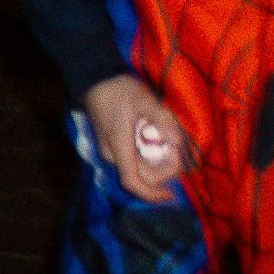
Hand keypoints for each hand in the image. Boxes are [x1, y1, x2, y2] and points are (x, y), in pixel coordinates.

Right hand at [83, 74, 188, 198]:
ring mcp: (112, 151)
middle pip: (142, 176)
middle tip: (176, 148)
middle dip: (164, 170)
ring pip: (140, 169)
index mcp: (118, 147)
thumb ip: (162, 119)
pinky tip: (159, 142)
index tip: (172, 195)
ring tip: (169, 141)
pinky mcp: (114, 145)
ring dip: (159, 163)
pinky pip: (136, 160)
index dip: (152, 194)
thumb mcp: (143, 99)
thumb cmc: (118, 90)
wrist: (96, 79)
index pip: (133, 181)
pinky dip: (152, 157)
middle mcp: (113, 154)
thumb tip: (177, 142)